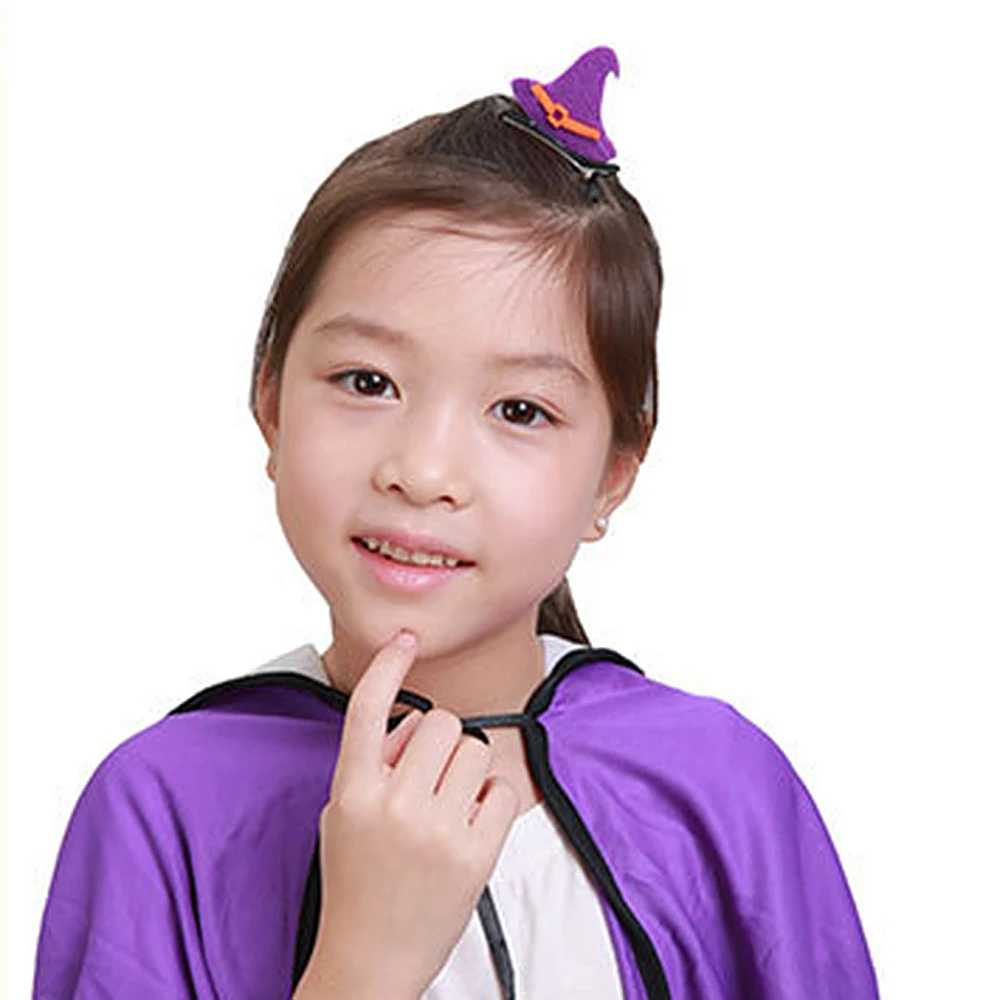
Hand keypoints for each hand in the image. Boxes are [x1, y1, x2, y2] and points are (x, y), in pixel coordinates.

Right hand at [297, 631, 520, 999]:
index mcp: (352, 791)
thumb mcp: (344, 815)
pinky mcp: (473, 855)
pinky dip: (491, 801)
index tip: (404, 638)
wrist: (369, 963)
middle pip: (440, 723)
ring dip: (467, 770)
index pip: (367, 711)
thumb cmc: (356, 882)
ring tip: (449, 807)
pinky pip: (500, 789)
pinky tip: (471, 826)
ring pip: (474, 750)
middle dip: (441, 742)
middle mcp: (391, 804)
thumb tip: (419, 718)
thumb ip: (375, 761)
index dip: (386, 667)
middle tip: (431, 779)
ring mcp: (434, 830)